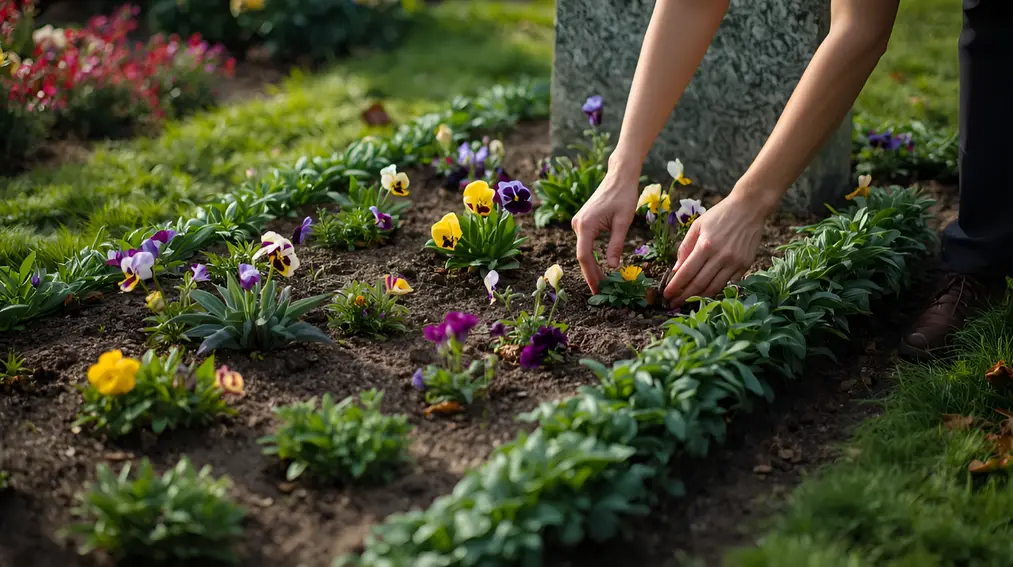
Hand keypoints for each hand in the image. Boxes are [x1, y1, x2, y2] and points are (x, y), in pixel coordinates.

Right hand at [571, 170, 639, 293]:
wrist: (619, 176)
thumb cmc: (624, 196)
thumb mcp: (623, 223)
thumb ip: (616, 246)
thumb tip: (611, 268)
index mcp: (586, 225)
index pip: (584, 257)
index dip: (590, 275)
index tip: (597, 290)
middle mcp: (578, 225)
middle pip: (582, 256)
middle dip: (592, 274)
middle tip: (602, 291)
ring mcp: (579, 223)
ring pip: (583, 250)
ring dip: (593, 266)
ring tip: (603, 282)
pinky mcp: (583, 222)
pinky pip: (586, 243)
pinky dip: (593, 256)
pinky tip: (601, 267)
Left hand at [663, 191, 769, 304]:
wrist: (750, 208)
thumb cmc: (720, 214)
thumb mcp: (697, 226)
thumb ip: (685, 248)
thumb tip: (676, 270)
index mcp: (705, 245)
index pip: (686, 273)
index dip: (675, 287)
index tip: (666, 295)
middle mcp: (721, 256)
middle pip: (699, 284)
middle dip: (684, 297)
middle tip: (673, 304)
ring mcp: (735, 262)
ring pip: (714, 288)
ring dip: (699, 297)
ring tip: (687, 301)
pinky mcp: (745, 265)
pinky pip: (728, 283)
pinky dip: (716, 289)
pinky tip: (706, 291)